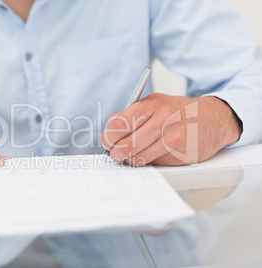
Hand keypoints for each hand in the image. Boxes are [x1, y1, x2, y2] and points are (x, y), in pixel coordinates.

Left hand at [101, 93, 242, 165]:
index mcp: (152, 104)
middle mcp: (163, 120)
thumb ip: (131, 114)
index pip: (118, 125)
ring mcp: (173, 138)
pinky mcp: (181, 155)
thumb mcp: (155, 103)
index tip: (108, 141)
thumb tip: (109, 129)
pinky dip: (147, 162)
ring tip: (131, 155)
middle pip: (125, 145)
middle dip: (116, 153)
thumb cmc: (178, 112)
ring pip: (137, 158)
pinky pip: (153, 164)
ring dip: (130, 160)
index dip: (108, 137)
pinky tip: (151, 154)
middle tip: (115, 153)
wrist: (213, 119)